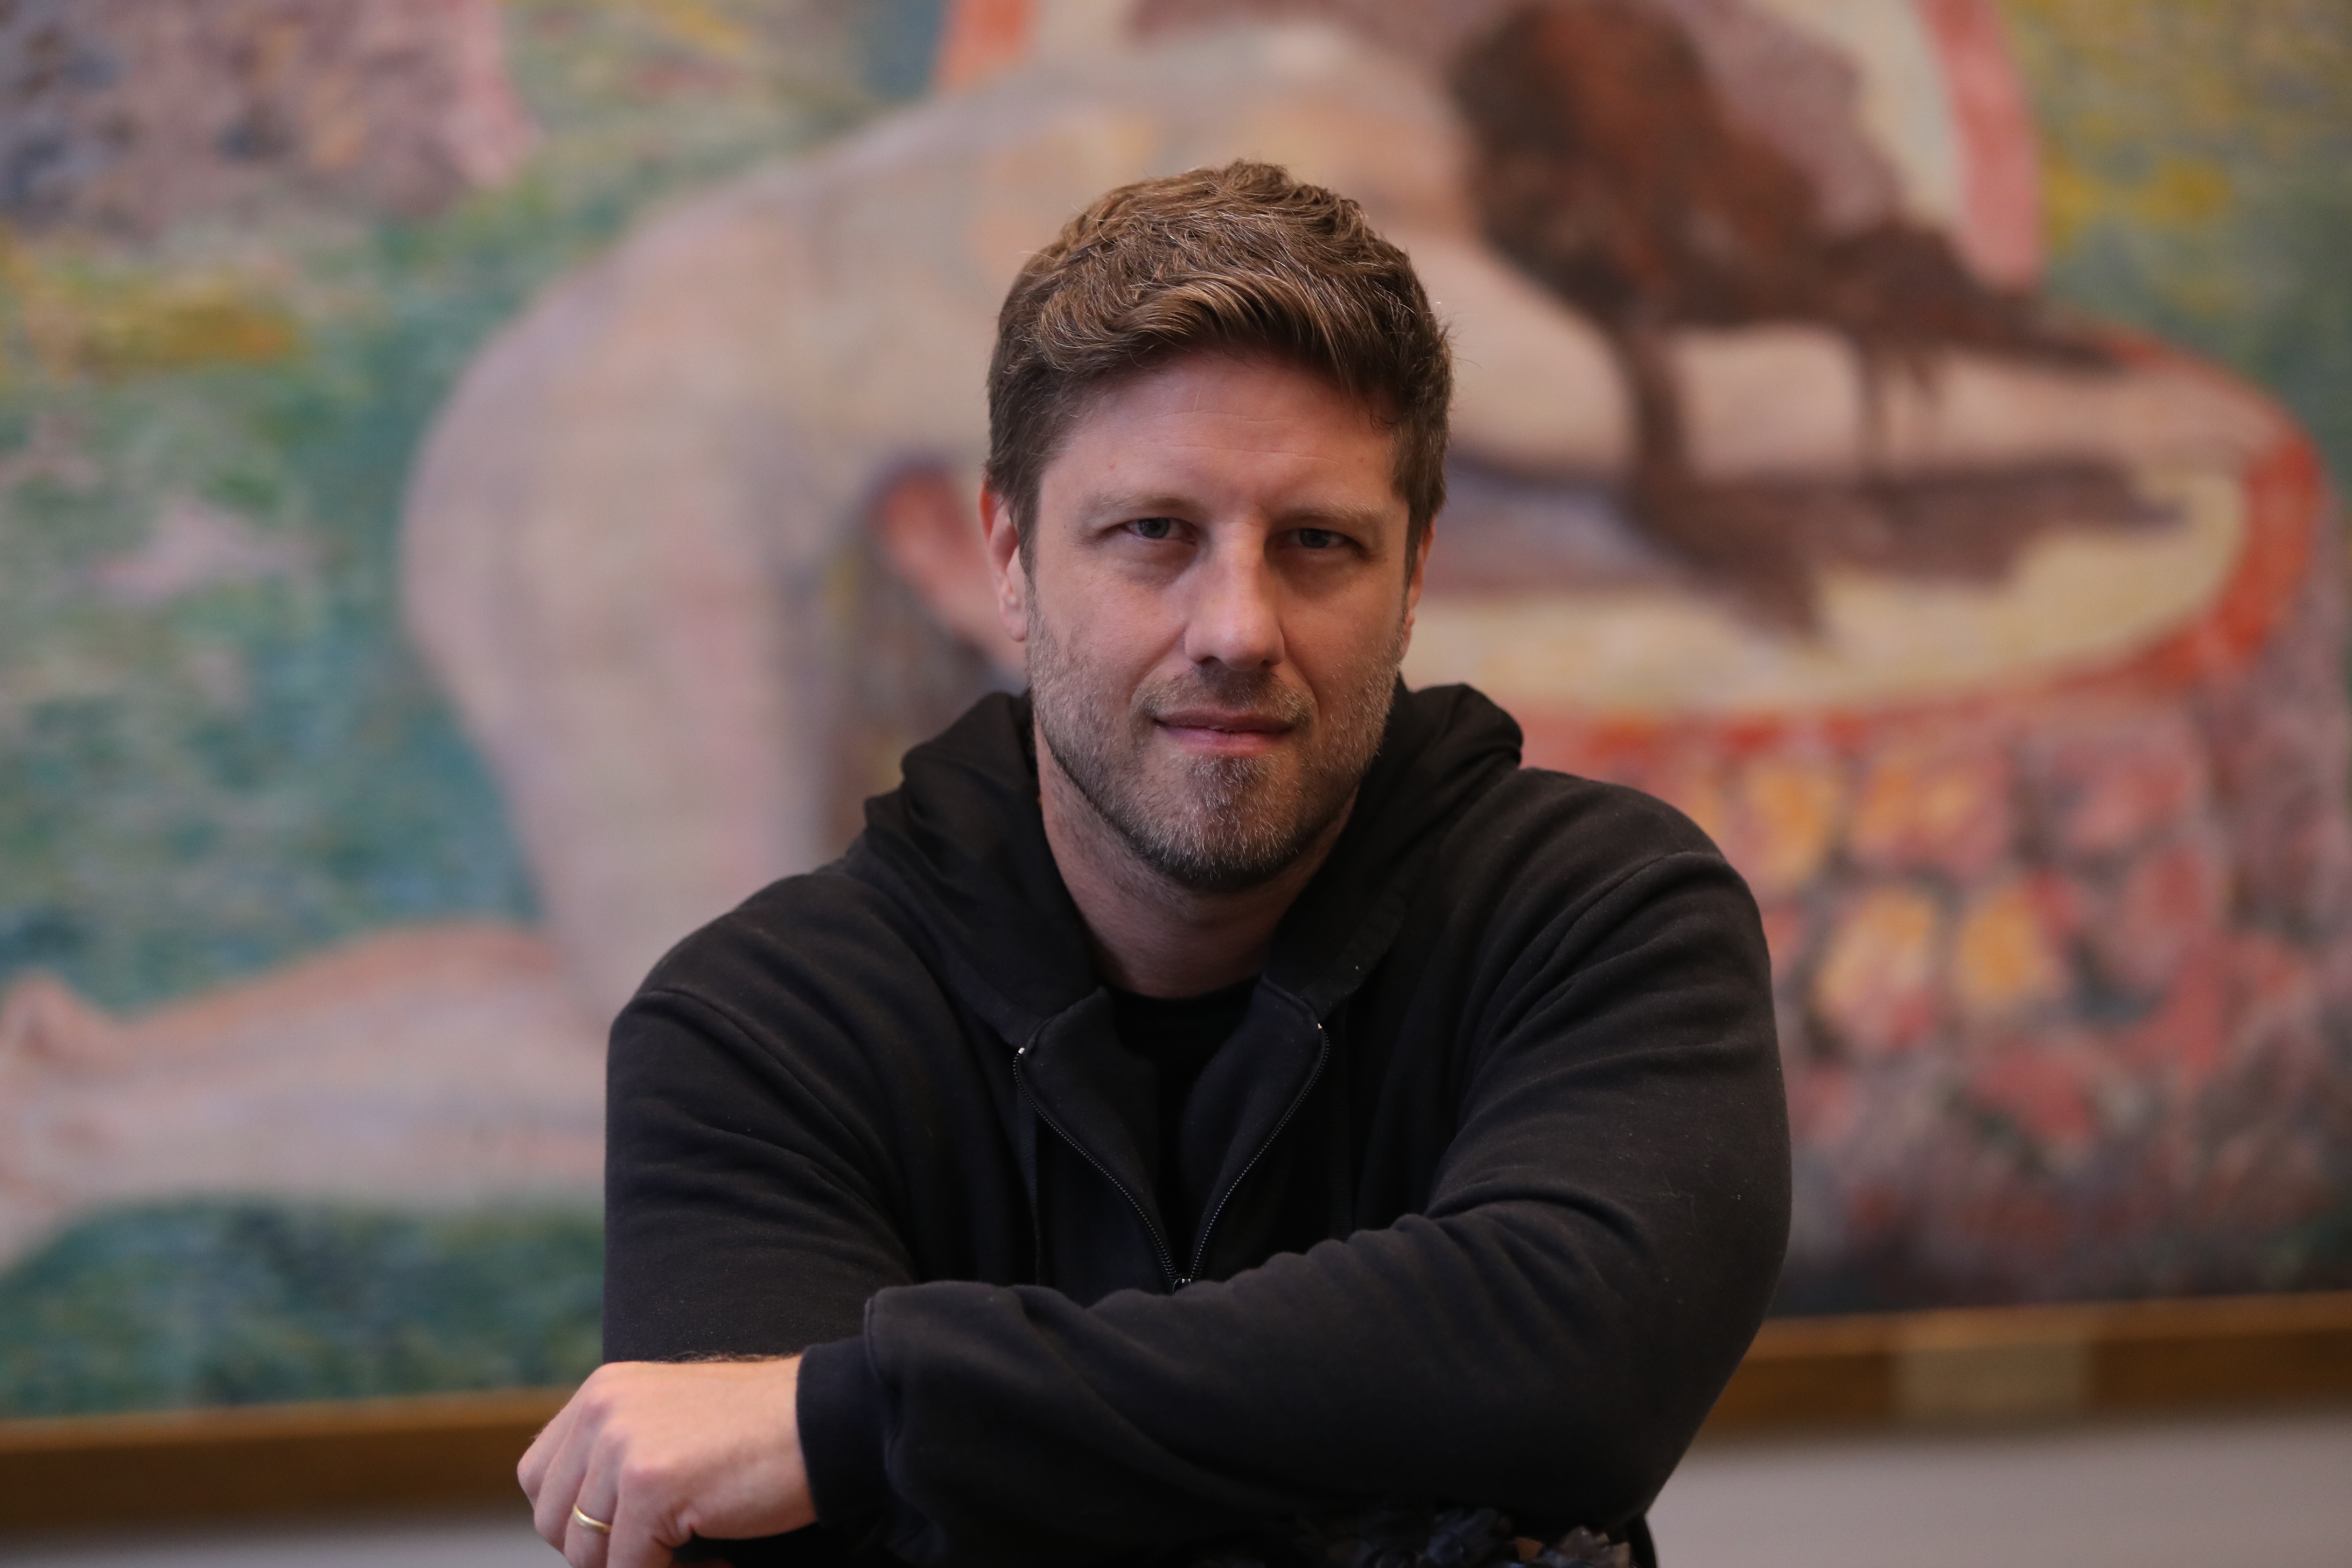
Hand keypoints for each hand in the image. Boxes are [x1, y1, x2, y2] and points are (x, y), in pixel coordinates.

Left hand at [519, 1357, 815, 1566]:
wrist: (831, 1418)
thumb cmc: (763, 1432)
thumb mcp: (671, 1423)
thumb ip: (619, 1455)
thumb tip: (581, 1530)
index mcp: (602, 1391)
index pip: (540, 1480)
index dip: (579, 1523)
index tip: (633, 1535)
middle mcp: (601, 1408)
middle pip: (554, 1523)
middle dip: (605, 1554)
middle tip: (669, 1552)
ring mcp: (622, 1444)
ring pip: (586, 1555)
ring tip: (699, 1555)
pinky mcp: (649, 1483)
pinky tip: (719, 1561)